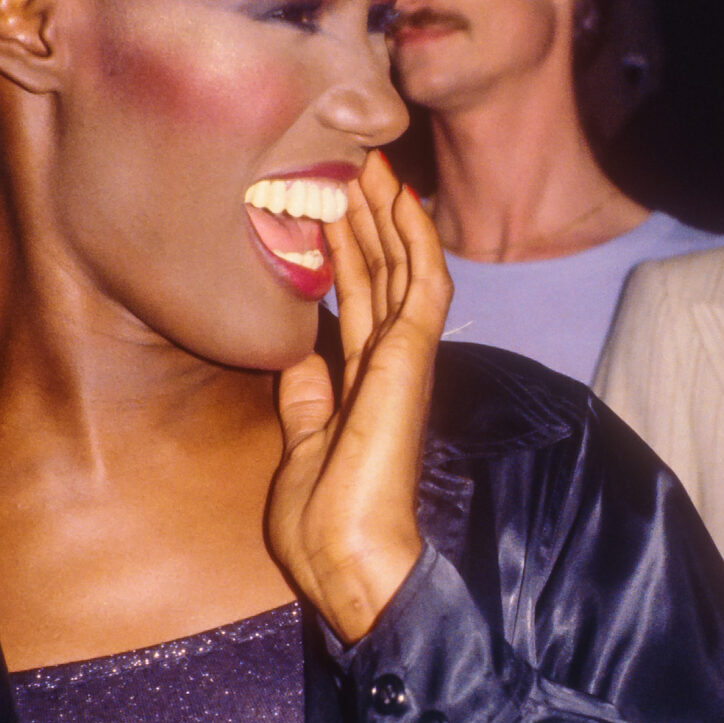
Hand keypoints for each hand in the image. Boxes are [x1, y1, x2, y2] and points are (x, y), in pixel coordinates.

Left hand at [266, 151, 450, 644]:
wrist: (348, 560)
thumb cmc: (323, 523)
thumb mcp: (301, 444)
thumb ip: (308, 398)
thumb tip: (301, 359)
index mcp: (366, 384)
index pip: (360, 301)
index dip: (345, 251)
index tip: (327, 206)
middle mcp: (391, 365)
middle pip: (382, 273)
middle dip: (366, 217)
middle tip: (349, 162)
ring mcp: (407, 361)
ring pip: (404, 267)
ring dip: (389, 213)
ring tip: (370, 162)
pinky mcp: (414, 361)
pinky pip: (422, 285)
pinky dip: (414, 239)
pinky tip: (401, 199)